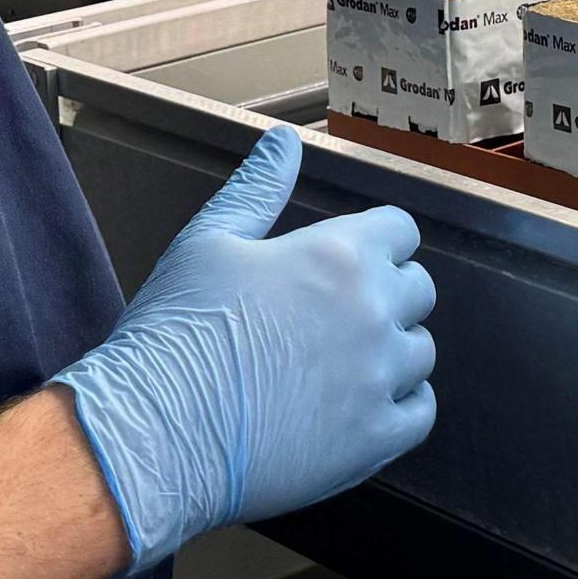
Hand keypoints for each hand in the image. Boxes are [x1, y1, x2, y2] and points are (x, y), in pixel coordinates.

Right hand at [53, 126, 436, 572]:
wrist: (157, 432)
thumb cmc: (177, 330)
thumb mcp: (208, 240)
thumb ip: (258, 186)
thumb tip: (285, 139)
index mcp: (341, 254)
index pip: (401, 231)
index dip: (376, 243)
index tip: (348, 263)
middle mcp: (374, 311)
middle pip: (418, 290)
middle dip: (386, 295)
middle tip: (334, 317)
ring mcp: (379, 378)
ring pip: (420, 352)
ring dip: (392, 353)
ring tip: (340, 365)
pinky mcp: (375, 439)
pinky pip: (420, 412)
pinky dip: (399, 407)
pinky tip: (358, 406)